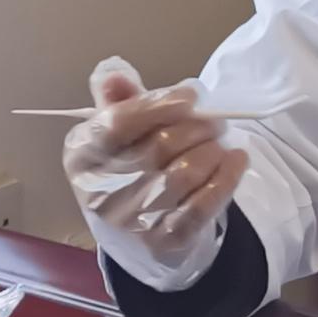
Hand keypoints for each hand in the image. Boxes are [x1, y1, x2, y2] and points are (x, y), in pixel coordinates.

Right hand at [62, 58, 247, 278]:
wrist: (137, 227)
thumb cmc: (129, 166)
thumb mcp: (118, 132)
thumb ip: (119, 100)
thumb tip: (115, 76)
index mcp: (81, 155)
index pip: (118, 123)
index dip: (158, 106)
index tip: (191, 96)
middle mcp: (100, 191)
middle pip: (159, 146)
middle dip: (197, 127)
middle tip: (215, 121)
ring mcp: (132, 220)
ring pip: (184, 174)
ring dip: (212, 151)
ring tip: (220, 142)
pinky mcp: (163, 240)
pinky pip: (203, 206)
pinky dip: (226, 178)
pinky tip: (236, 160)